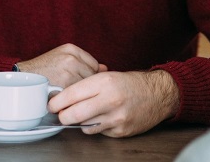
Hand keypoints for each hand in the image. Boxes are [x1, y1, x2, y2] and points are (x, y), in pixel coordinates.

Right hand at [15, 43, 107, 87]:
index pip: (93, 64)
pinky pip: (77, 95)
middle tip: (69, 87)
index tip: (78, 81)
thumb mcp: (62, 58)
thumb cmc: (42, 70)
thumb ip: (84, 62)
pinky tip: (62, 96)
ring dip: (78, 92)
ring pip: (85, 86)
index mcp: (71, 49)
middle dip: (83, 84)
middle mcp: (71, 58)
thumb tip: (105, 68)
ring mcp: (68, 71)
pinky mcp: (63, 84)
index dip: (87, 76)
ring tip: (64, 91)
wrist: (21, 77)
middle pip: (91, 76)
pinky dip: (72, 98)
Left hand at [48, 70, 179, 137]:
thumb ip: (88, 85)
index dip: (57, 101)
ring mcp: (116, 117)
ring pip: (85, 126)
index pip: (73, 93)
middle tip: (60, 115)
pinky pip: (99, 132)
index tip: (51, 104)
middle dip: (63, 116)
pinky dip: (96, 126)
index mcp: (105, 82)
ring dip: (79, 122)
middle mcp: (110, 99)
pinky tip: (102, 118)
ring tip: (82, 115)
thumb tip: (64, 95)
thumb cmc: (131, 84)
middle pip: (75, 114)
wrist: (158, 94)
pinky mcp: (121, 131)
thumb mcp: (109, 76)